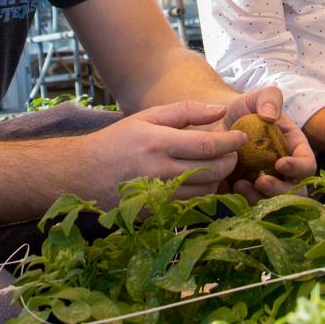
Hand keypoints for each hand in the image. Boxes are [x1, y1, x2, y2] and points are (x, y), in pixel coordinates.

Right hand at [87, 100, 246, 204]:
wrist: (83, 173)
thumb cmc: (118, 141)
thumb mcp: (147, 117)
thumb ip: (185, 111)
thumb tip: (220, 110)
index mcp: (158, 143)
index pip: (206, 146)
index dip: (230, 142)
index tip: (241, 137)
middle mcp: (159, 172)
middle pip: (211, 172)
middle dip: (230, 161)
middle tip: (233, 152)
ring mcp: (158, 196)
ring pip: (205, 192)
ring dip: (218, 179)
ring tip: (215, 164)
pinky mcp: (155, 213)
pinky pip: (191, 205)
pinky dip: (202, 193)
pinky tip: (199, 181)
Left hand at [221, 86, 317, 201]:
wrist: (217, 124)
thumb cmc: (243, 110)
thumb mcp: (256, 97)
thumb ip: (269, 98)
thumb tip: (270, 116)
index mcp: (294, 148)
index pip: (307, 164)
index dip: (298, 168)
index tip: (280, 163)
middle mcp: (285, 170)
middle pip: (296, 191)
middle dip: (281, 190)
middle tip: (260, 181)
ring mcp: (268, 183)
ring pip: (276, 202)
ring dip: (261, 198)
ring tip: (241, 184)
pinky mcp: (250, 192)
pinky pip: (254, 205)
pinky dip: (245, 200)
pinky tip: (233, 186)